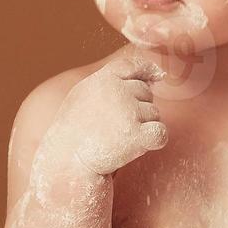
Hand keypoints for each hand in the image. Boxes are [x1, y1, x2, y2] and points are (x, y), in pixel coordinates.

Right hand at [55, 55, 168, 175]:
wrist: (66, 162)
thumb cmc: (75, 130)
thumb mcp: (84, 95)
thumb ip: (112, 81)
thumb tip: (150, 75)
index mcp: (103, 79)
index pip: (132, 65)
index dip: (145, 71)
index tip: (153, 79)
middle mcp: (118, 91)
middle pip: (146, 93)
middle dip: (138, 108)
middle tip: (115, 125)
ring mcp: (128, 112)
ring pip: (155, 114)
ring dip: (143, 126)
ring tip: (118, 137)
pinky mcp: (136, 135)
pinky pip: (161, 133)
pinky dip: (155, 141)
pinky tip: (139, 146)